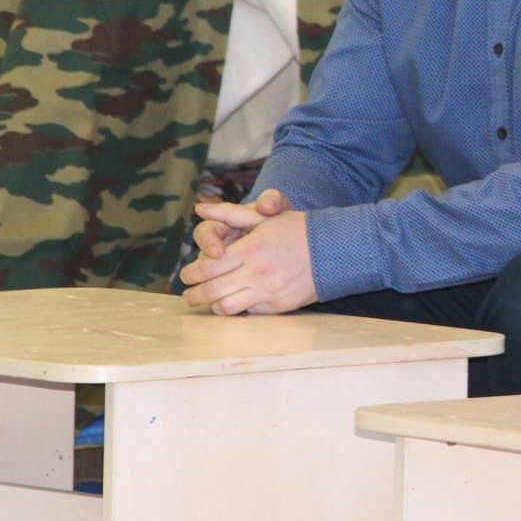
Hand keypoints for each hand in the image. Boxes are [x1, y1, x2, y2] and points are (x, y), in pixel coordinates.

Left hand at [180, 193, 318, 315]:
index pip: (207, 268)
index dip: (191, 274)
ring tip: (209, 302)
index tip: (186, 276)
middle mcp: (256, 273)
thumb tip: (200, 208)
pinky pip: (250, 312)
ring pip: (226, 307)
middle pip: (211, 291)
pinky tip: (238, 300)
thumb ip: (230, 213)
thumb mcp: (264, 217)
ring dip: (213, 306)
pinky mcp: (278, 306)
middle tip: (189, 295)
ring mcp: (268, 292)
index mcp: (250, 249)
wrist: (334, 251)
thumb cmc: (296, 230)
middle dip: (193, 295)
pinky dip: (240, 307)